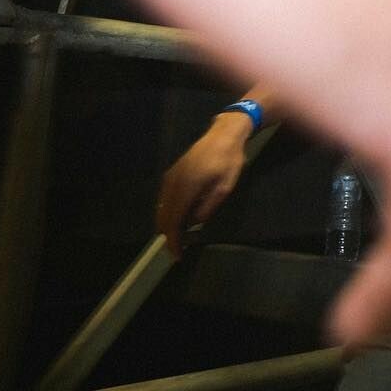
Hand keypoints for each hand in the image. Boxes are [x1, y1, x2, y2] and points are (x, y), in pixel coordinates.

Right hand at [154, 112, 251, 258]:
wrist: (222, 135)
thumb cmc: (228, 161)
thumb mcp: (224, 187)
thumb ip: (207, 207)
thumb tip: (193, 223)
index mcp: (185, 188)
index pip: (174, 221)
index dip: (174, 241)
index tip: (178, 255)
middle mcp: (172, 184)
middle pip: (163, 217)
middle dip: (169, 235)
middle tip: (180, 249)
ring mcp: (170, 178)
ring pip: (161, 209)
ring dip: (169, 224)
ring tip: (181, 236)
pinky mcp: (171, 174)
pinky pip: (164, 199)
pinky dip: (169, 212)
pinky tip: (181, 217)